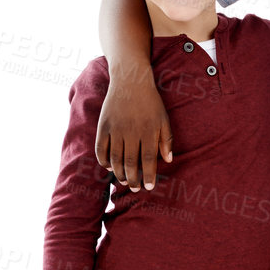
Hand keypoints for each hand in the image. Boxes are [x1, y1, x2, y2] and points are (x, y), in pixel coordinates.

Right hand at [96, 70, 171, 189]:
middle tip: (135, 188)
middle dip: (134, 179)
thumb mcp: (164, 119)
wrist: (131, 81)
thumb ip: (167, 140)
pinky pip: (101, 148)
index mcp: (149, 132)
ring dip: (119, 173)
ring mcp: (116, 130)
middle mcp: (132, 133)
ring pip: (116, 158)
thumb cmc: (151, 102)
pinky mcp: (104, 126)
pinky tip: (108, 167)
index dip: (148, 176)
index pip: (149, 160)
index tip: (148, 187)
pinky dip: (103, 160)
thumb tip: (168, 160)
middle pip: (131, 163)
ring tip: (123, 181)